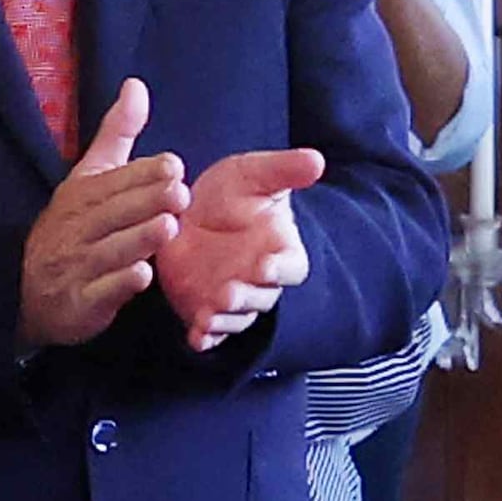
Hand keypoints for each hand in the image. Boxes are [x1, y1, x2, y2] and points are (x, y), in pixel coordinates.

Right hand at [14, 81, 181, 348]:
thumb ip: (117, 135)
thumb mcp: (88, 178)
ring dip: (138, 239)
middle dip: (145, 202)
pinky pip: (99, 293)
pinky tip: (141, 276)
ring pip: (109, 251)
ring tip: (167, 227)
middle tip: (180, 193)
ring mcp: (74, 267)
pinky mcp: (78, 303)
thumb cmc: (71, 229)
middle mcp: (75, 229)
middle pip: (113, 213)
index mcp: (80, 196)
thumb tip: (136, 85)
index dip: (143, 174)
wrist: (26, 292)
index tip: (172, 166)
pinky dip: (119, 286)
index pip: (113, 181)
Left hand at [156, 145, 322, 350]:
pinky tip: (196, 340)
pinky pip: (208, 332)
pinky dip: (205, 338)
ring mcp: (231, 299)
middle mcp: (259, 281)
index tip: (264, 265)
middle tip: (228, 293)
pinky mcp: (202, 310)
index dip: (279, 269)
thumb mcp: (252, 175)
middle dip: (246, 297)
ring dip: (224, 320)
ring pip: (236, 318)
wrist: (184, 211)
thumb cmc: (228, 193)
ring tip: (207, 317)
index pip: (290, 267)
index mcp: (280, 251)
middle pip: (261, 297)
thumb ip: (283, 171)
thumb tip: (317, 161)